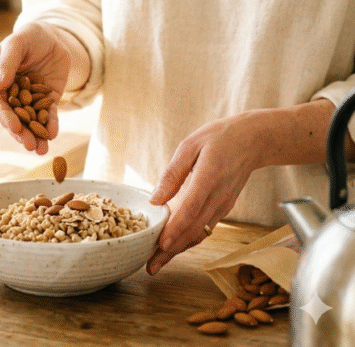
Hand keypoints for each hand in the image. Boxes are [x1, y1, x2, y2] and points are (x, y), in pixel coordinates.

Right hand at [0, 22, 71, 154]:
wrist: (52, 37)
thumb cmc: (29, 36)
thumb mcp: (17, 44)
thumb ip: (7, 63)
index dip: (5, 116)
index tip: (15, 127)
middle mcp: (9, 93)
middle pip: (12, 116)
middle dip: (20, 132)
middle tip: (29, 146)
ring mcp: (28, 98)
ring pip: (28, 120)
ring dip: (33, 136)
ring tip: (40, 150)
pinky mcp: (45, 100)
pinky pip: (47, 115)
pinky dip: (50, 125)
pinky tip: (53, 135)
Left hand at [146, 111, 267, 274]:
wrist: (252, 141)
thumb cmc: (218, 138)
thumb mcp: (190, 145)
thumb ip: (173, 173)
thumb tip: (155, 199)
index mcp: (209, 177)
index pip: (191, 208)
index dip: (176, 228)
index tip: (161, 245)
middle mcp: (218, 196)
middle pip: (194, 229)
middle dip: (172, 250)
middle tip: (151, 266)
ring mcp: (224, 204)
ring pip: (200, 233)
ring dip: (179, 249)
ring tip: (159, 262)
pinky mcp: (225, 207)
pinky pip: (206, 227)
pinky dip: (190, 239)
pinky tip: (175, 246)